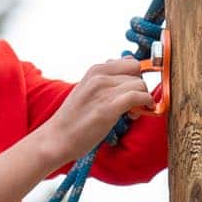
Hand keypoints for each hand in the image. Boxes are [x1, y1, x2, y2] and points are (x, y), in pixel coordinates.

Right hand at [38, 58, 154, 171]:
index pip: (131, 62)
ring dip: (142, 99)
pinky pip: (138, 96)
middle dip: (140, 88)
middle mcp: (99, 77)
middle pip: (137, 73)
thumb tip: (128, 66)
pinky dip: (145, 103)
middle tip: (134, 105)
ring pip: (140, 84)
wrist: (57, 138)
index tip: (132, 91)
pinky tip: (137, 114)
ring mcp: (103, 92)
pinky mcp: (108, 108)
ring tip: (132, 113)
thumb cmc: (73, 118)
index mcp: (95, 70)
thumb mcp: (87, 89)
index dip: (136, 77)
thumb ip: (107, 79)